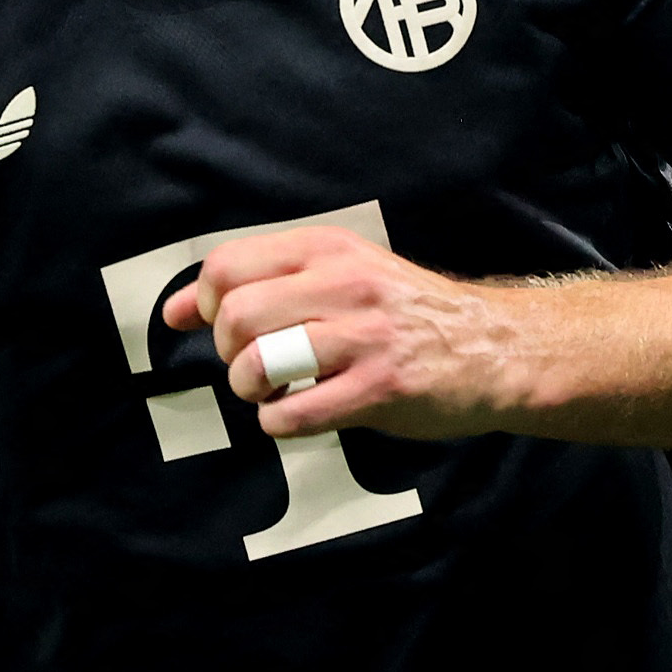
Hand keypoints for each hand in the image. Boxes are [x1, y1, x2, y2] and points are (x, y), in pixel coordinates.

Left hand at [161, 228, 528, 440]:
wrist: (496, 347)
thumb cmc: (405, 314)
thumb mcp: (341, 275)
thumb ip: (262, 283)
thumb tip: (175, 311)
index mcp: (327, 249)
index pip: (226, 265)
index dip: (204, 303)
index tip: (217, 327)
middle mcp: (344, 284)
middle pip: (236, 317)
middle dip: (229, 353)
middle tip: (254, 365)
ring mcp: (364, 336)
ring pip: (259, 364)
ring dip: (252, 389)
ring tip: (274, 391)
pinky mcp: (381, 387)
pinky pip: (294, 414)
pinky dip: (280, 422)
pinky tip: (300, 414)